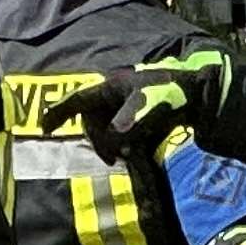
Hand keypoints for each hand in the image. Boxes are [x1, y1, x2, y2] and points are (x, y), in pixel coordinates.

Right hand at [58, 39, 238, 161]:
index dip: (58, 113)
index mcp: (110, 86)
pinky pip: (122, 134)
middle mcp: (114, 95)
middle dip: (98, 140)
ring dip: (113, 144)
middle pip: (92, 121)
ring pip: (107, 130)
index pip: (77, 100)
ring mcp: (126, 107)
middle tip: (113, 158)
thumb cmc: (173, 93)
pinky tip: (137, 151)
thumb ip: (127, 122)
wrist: (201, 95)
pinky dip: (125, 144)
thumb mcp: (148, 105)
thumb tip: (113, 139)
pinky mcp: (138, 118)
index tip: (44, 129)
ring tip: (129, 154)